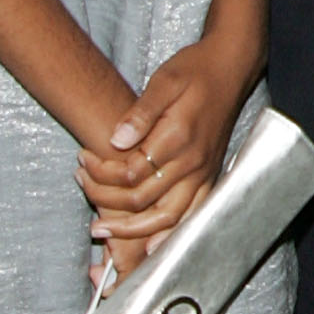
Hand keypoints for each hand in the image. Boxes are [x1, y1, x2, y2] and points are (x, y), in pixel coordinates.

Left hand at [76, 38, 253, 267]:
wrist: (231, 68)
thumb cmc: (195, 71)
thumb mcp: (163, 81)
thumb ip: (140, 114)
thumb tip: (115, 140)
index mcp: (179, 138)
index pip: (131, 172)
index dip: (101, 171)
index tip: (83, 159)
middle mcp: (194, 163)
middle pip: (143, 201)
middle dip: (106, 200)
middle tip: (82, 186)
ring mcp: (204, 174)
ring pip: (167, 219)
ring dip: (131, 230)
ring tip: (102, 228)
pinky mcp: (210, 179)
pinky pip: (191, 217)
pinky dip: (169, 236)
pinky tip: (149, 245)